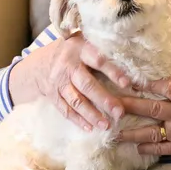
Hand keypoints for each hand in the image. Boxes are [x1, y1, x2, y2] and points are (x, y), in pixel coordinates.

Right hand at [9, 32, 129, 130]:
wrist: (38, 63)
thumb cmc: (72, 52)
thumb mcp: (82, 41)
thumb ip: (101, 49)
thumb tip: (131, 63)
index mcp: (78, 49)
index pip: (97, 61)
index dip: (112, 72)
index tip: (127, 84)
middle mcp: (67, 66)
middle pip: (87, 85)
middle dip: (104, 100)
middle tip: (120, 113)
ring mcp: (58, 82)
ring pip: (76, 100)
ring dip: (92, 114)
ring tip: (107, 125)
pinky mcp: (52, 96)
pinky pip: (65, 109)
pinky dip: (77, 120)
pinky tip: (90, 128)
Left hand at [116, 67, 170, 166]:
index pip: (168, 87)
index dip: (150, 83)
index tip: (133, 79)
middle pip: (152, 108)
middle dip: (130, 105)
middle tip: (111, 102)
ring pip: (151, 131)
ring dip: (131, 132)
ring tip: (113, 131)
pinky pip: (160, 149)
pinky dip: (147, 148)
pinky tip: (134, 147)